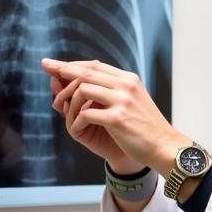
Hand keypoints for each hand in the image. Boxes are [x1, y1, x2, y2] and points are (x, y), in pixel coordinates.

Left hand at [43, 58, 183, 172]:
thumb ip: (111, 92)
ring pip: (83, 89)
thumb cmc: (147, 129)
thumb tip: (82, 85)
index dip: (72, 64)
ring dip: (69, 100)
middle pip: (86, 72)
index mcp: (129, 80)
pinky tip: (78, 127)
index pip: (95, 65)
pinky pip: (85, 113)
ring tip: (66, 112)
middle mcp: (126, 86)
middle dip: (62, 71)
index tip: (54, 64)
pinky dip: (77, 120)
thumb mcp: (132, 103)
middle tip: (46, 70)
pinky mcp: (117, 119)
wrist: (165, 147)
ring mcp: (122, 101)